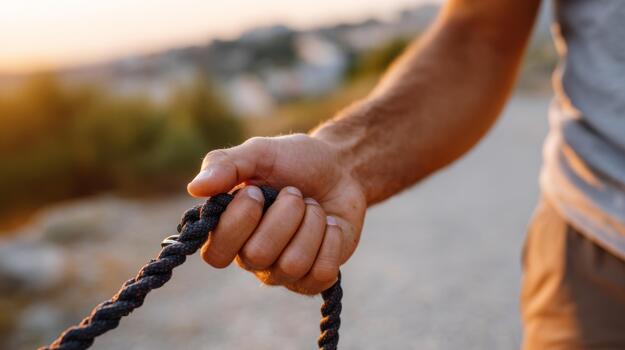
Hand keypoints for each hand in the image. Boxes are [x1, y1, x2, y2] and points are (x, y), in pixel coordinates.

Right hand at [187, 133, 365, 293]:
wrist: (341, 168)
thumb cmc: (294, 161)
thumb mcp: (259, 152)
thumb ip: (225, 164)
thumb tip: (194, 188)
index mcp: (229, 231)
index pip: (215, 254)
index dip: (239, 222)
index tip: (258, 192)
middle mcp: (252, 257)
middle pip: (258, 255)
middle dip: (285, 213)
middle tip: (295, 194)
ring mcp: (284, 271)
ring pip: (294, 263)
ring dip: (311, 223)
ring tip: (313, 207)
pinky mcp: (315, 278)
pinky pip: (322, 273)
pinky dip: (331, 239)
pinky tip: (330, 225)